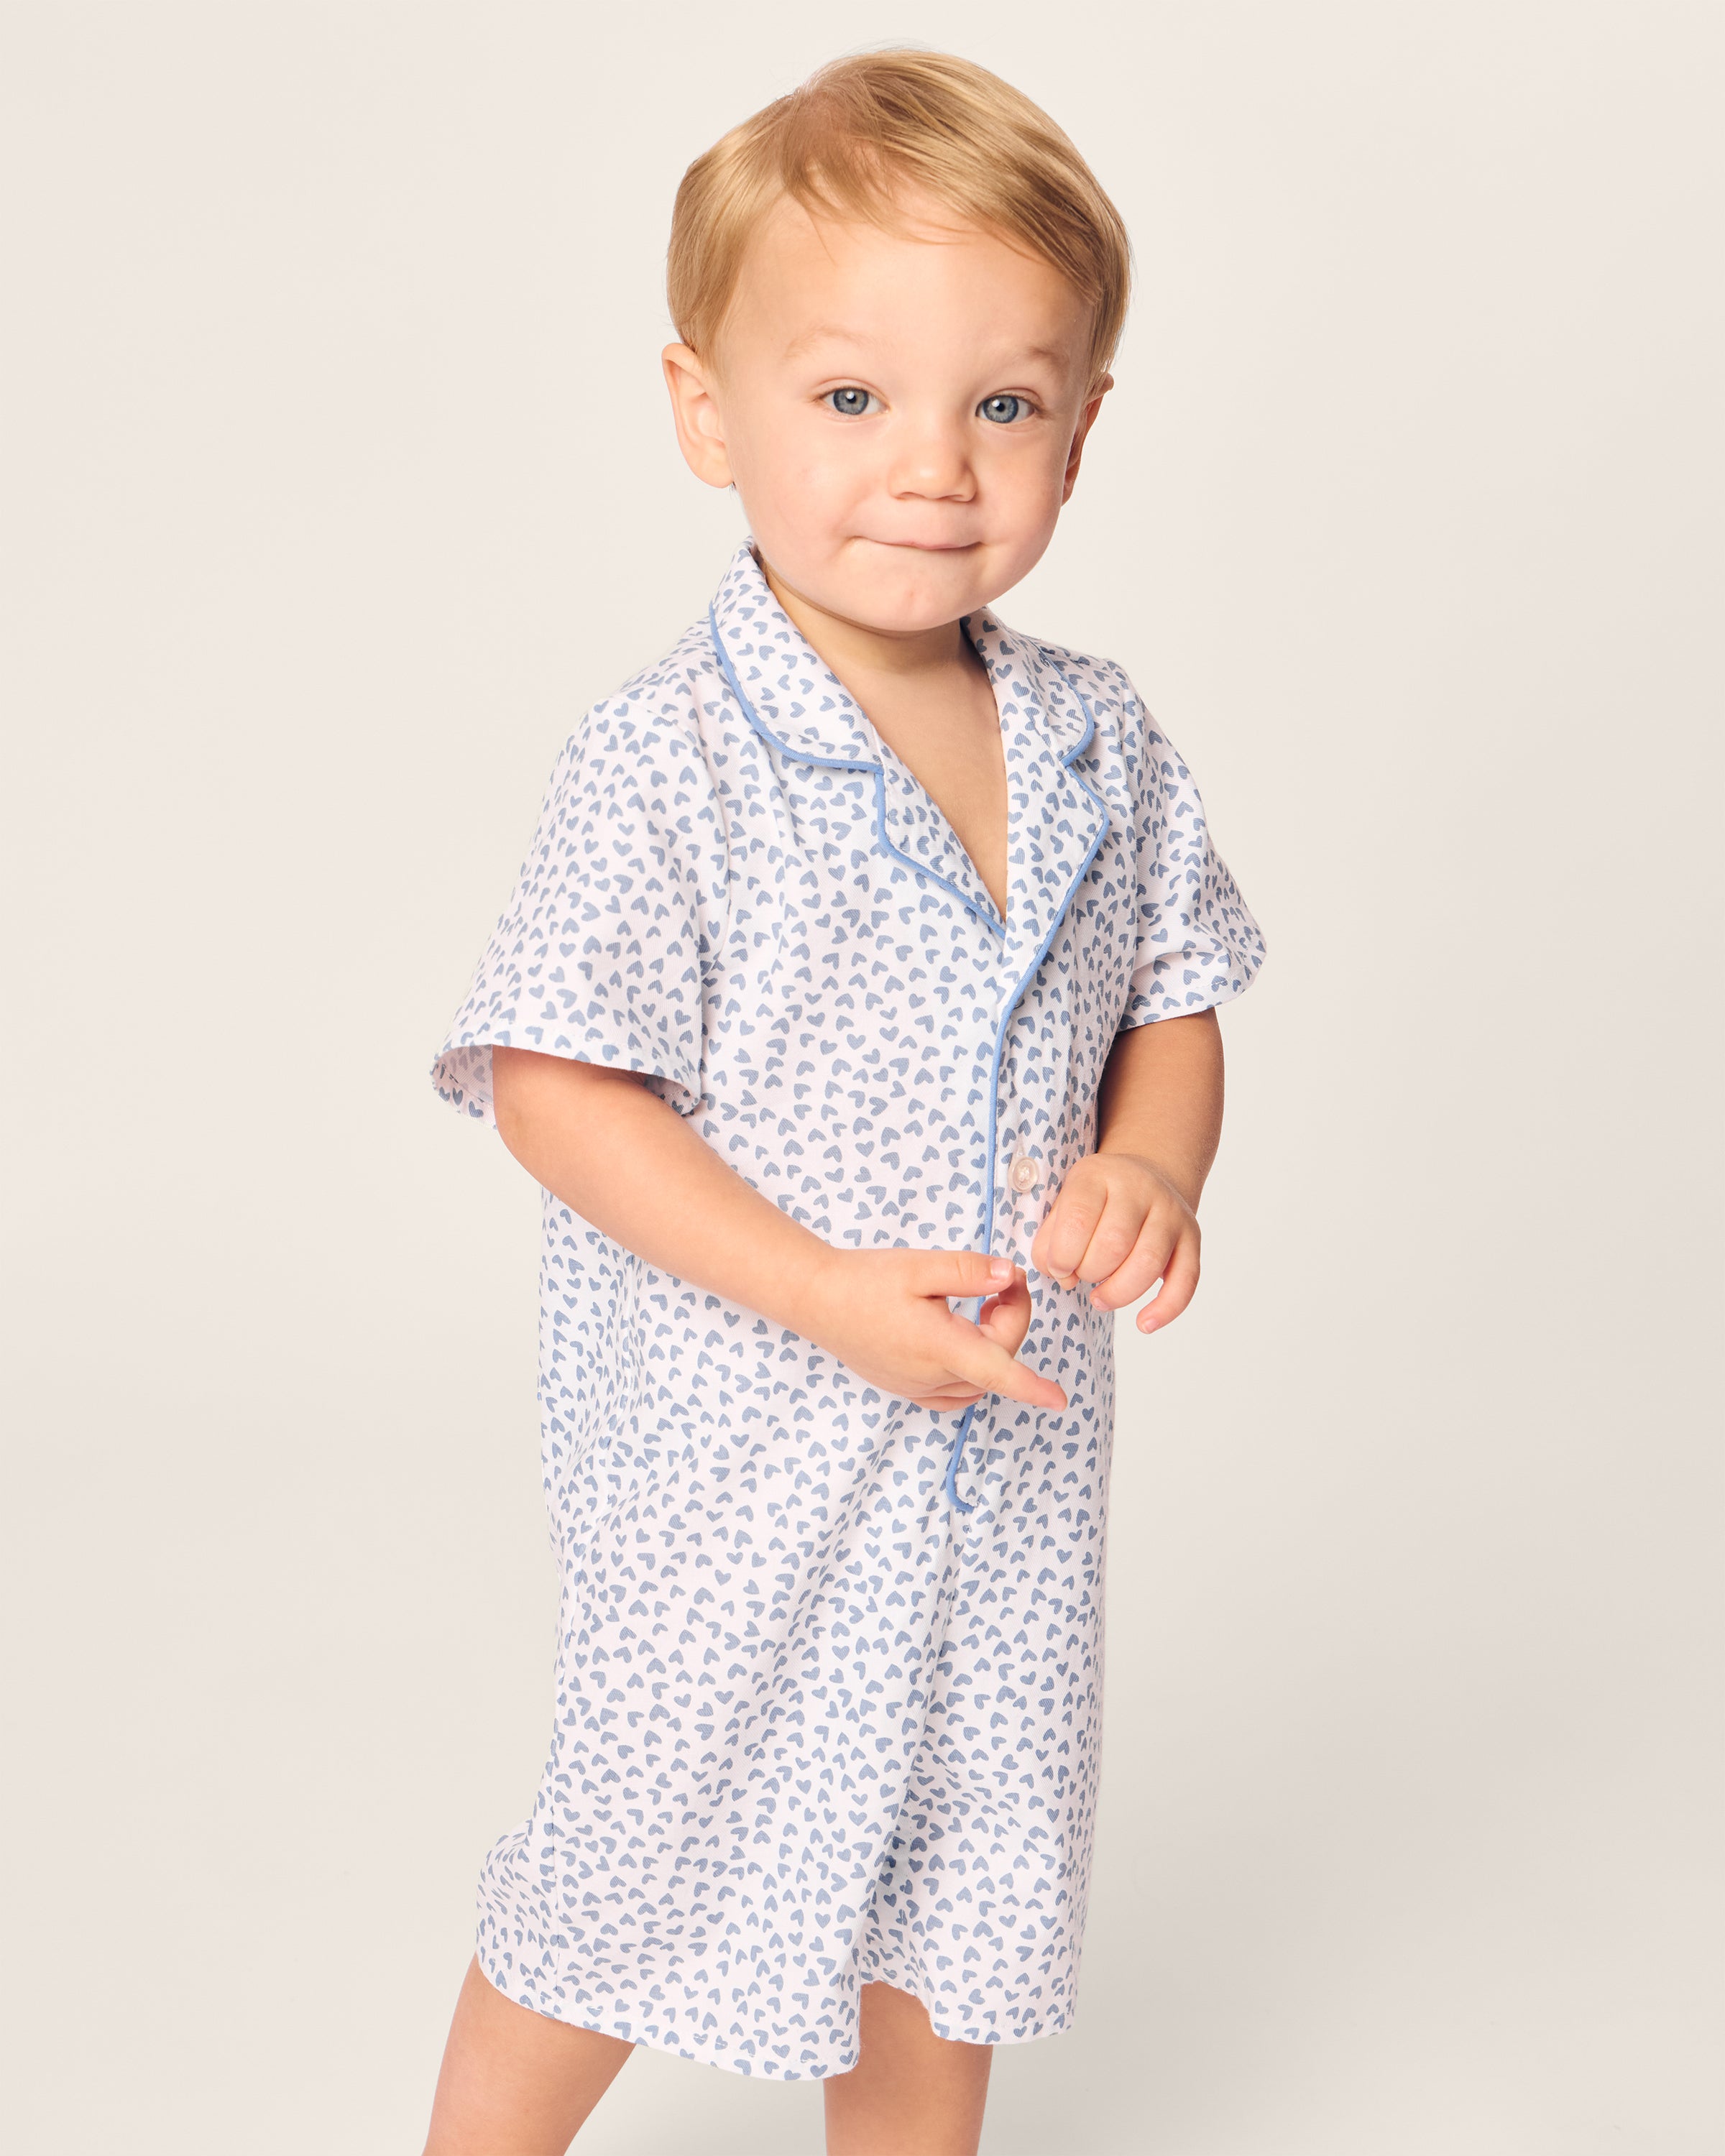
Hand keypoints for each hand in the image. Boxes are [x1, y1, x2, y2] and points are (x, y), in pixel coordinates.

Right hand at [799, 1248, 1067, 1414]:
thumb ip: (969, 1271)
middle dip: (1010, 1319)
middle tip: (1001, 1280)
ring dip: (993, 1347)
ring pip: (977, 1380)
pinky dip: (972, 1370)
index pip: (997, 1371)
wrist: (815, 1298)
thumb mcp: (919, 1266)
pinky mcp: (905, 1389)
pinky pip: (954, 1392)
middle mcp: (930, 1376)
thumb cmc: (864, 1280)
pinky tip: (962, 1338)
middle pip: (995, 1360)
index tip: (1060, 1401)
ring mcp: (916, 1388)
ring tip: (981, 1305)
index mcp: (938, 1345)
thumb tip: (1008, 1277)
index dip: (1031, 1387)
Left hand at [1030, 1152, 1200, 1334]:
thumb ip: (1050, 1239)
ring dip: (1118, 1293)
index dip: (1062, 1255)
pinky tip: (1144, 1323)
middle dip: (1089, 1272)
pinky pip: (1186, 1280)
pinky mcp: (1192, 1237)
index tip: (1057, 1269)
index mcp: (1099, 1175)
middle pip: (1114, 1243)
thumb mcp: (1064, 1203)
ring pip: (1148, 1263)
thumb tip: (1060, 1275)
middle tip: (1080, 1276)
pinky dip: (1165, 1309)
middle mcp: (1140, 1188)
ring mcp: (1170, 1213)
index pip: (1079, 1218)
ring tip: (1100, 1299)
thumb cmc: (1097, 1200)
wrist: (1147, 1177)